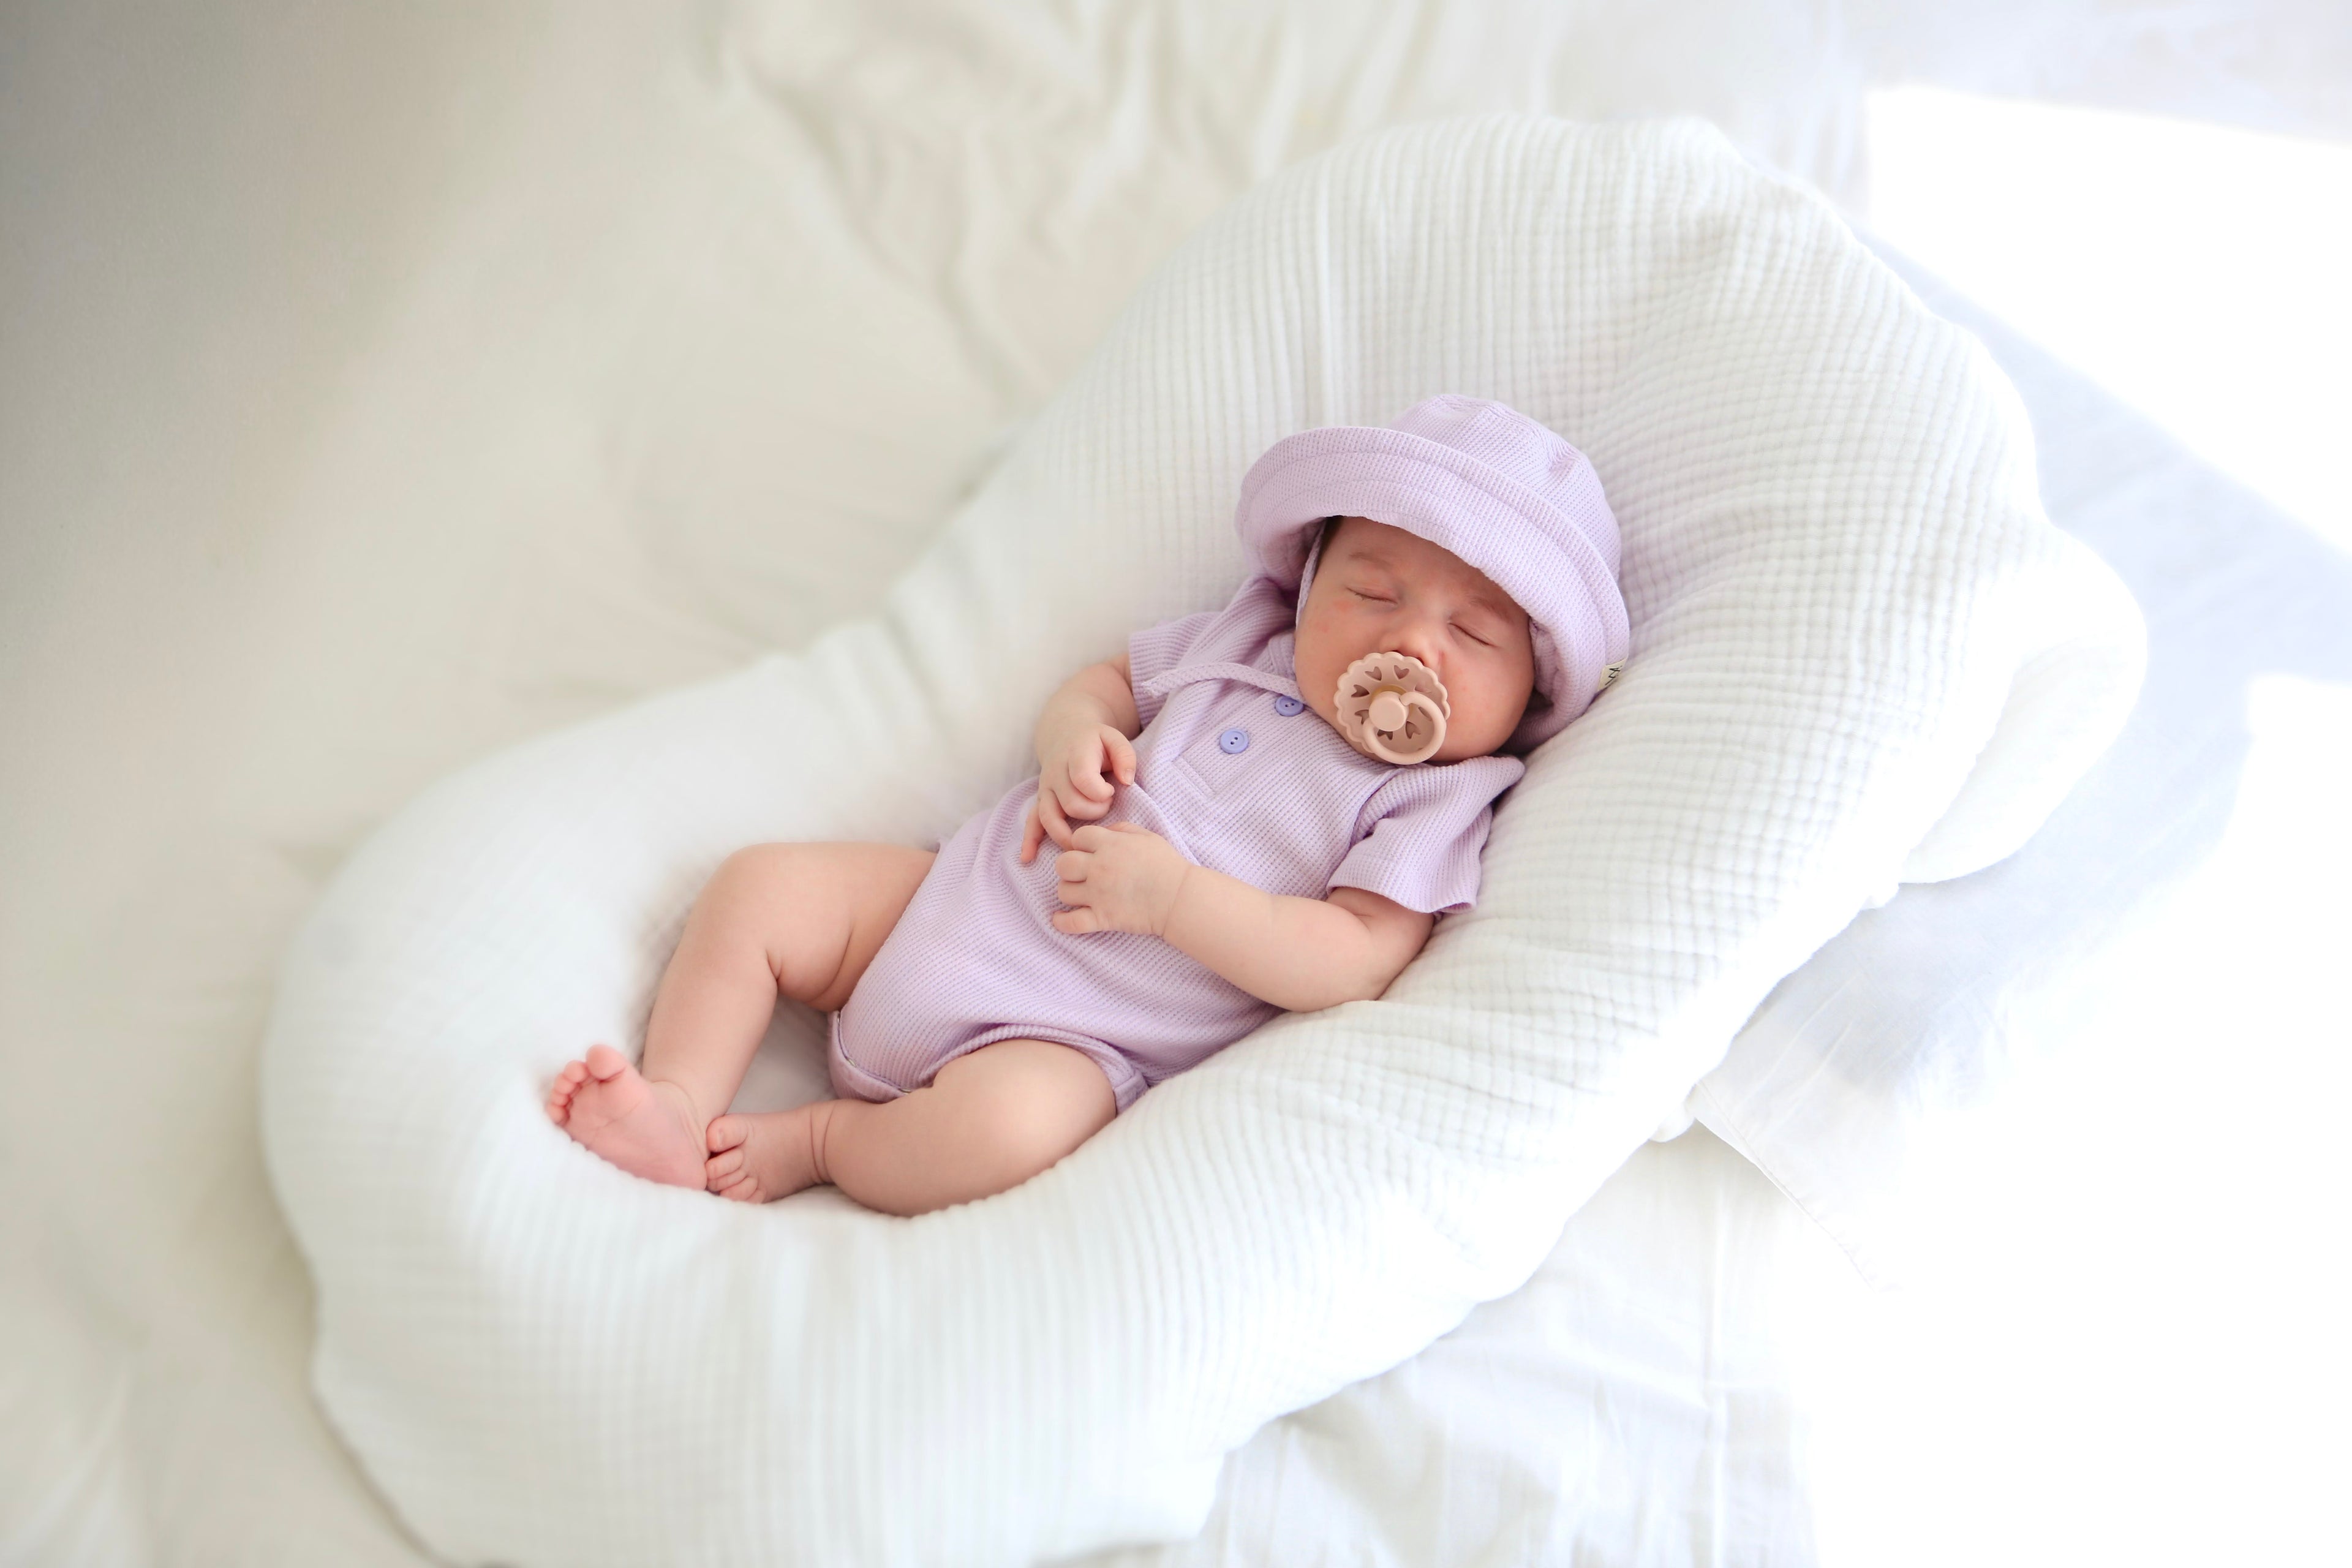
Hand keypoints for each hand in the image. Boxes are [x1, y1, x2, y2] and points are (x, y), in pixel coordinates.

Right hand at [1019, 722, 1138, 863]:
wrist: (1065, 734)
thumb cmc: (1096, 741)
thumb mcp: (1115, 739)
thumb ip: (1125, 757)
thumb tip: (1126, 781)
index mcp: (1075, 755)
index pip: (1084, 780)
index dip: (1101, 793)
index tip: (1111, 792)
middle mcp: (1056, 772)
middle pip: (1070, 804)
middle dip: (1093, 812)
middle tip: (1106, 807)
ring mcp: (1046, 788)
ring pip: (1049, 817)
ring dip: (1065, 834)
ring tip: (1079, 846)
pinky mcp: (1040, 800)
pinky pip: (1032, 820)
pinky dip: (1030, 840)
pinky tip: (1028, 858)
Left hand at [1051, 823, 1188, 935]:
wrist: (1180, 898)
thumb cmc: (1167, 865)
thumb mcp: (1146, 836)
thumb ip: (1121, 829)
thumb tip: (1104, 832)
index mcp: (1110, 845)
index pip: (1077, 838)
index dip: (1081, 844)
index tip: (1089, 852)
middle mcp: (1099, 867)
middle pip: (1062, 864)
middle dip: (1069, 867)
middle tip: (1081, 873)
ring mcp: (1099, 894)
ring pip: (1063, 891)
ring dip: (1069, 891)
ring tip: (1080, 894)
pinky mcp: (1103, 918)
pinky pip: (1071, 922)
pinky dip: (1061, 922)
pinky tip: (1059, 918)